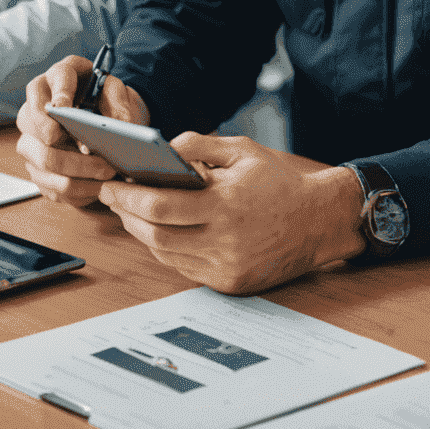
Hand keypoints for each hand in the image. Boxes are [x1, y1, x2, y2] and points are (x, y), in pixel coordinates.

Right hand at [15, 54, 149, 205]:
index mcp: (57, 78)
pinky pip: (49, 184)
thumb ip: (119, 102)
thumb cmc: (109, 102)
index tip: (64, 107)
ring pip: (43, 161)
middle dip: (69, 146)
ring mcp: (31, 140)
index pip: (47, 82)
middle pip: (37, 128)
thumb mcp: (118, 93)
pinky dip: (76, 189)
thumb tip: (121, 125)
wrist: (107, 118)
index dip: (54, 95)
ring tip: (106, 172)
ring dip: (77, 172)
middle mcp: (34, 108)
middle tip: (98, 155)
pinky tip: (98, 185)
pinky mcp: (36, 167)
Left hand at [98, 133, 365, 293]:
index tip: (110, 185)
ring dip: (143, 233)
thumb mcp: (242, 150)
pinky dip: (167, 248)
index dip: (127, 197)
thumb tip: (161, 150)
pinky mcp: (229, 283)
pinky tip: (161, 230)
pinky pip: (184, 268)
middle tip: (113, 197)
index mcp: (225, 204)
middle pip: (155, 234)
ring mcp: (225, 266)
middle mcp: (223, 240)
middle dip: (127, 215)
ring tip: (132, 211)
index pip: (160, 206)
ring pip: (166, 254)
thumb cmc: (280, 182)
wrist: (319, 221)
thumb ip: (198, 144)